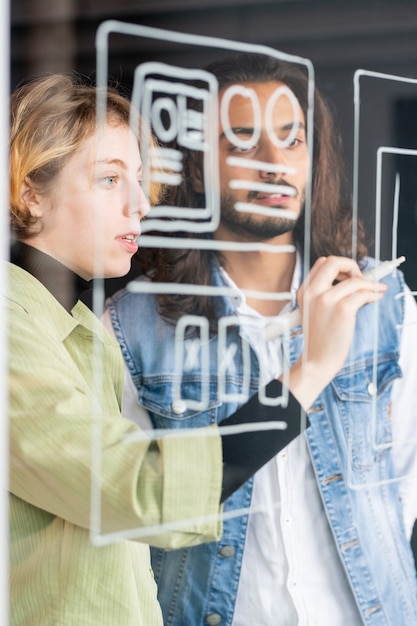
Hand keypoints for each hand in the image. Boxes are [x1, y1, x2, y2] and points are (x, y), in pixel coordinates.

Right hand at [285, 255, 386, 408]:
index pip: (322, 263)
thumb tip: (352, 278)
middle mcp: (313, 292)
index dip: (340, 265)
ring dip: (370, 283)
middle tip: (360, 277)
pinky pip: (363, 293)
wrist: (317, 360)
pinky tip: (376, 298)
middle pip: (334, 261)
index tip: (349, 276)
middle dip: (352, 265)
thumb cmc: (320, 338)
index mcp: (304, 291)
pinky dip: (374, 294)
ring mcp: (327, 300)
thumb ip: (325, 293)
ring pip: (354, 279)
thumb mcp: (314, 310)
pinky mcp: (342, 309)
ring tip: (376, 290)